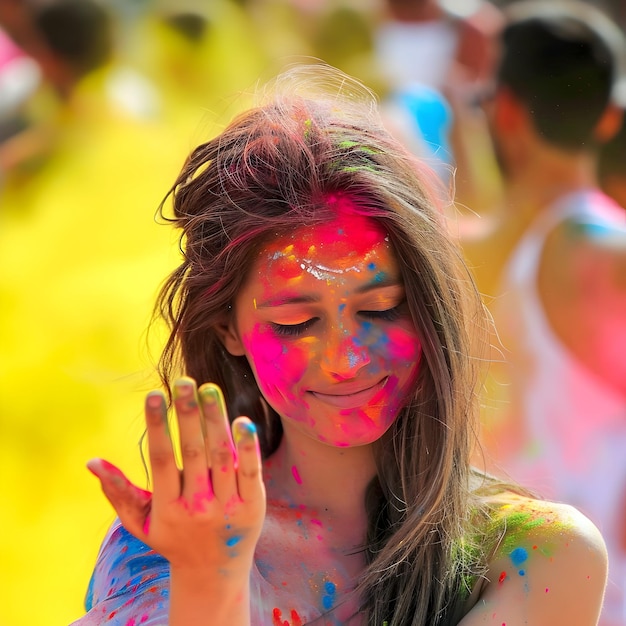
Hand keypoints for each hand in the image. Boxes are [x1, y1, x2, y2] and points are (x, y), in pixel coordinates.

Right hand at [87, 378, 265, 577]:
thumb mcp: (141, 522)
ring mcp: (227, 506)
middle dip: (188, 415)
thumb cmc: (173, 538)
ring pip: (221, 457)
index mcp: (167, 508)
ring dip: (216, 420)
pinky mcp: (253, 505)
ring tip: (209, 389)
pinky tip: (244, 420)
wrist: (213, 571)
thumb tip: (92, 462)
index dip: (158, 426)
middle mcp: (198, 506)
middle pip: (193, 453)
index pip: (161, 460)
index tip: (155, 395)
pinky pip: (251, 471)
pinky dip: (248, 447)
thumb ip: (118, 493)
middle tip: (185, 381)